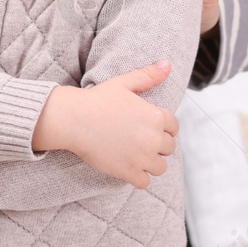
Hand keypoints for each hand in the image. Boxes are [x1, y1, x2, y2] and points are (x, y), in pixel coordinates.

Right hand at [38, 62, 177, 188]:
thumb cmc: (98, 100)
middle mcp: (153, 138)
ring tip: (137, 156)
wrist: (74, 120)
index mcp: (156, 116)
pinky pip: (144, 182)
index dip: (163, 127)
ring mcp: (142, 157)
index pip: (174, 127)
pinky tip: (129, 168)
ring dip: (151, 163)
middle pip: (169, 148)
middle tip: (140, 141)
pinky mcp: (128, 172)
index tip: (150, 127)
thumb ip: (149, 75)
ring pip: (160, 167)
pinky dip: (139, 178)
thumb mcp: (125, 83)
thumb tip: (167, 64)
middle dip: (158, 145)